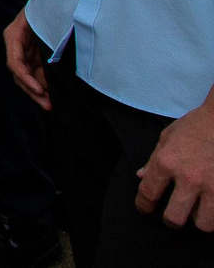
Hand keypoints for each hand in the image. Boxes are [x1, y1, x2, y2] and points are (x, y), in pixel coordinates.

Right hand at [4, 12, 53, 108]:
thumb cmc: (51, 5)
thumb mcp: (46, 19)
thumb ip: (47, 36)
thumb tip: (54, 59)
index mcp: (14, 36)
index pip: (15, 63)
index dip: (26, 79)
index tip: (40, 90)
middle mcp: (17, 46)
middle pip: (20, 74)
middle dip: (32, 91)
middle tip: (47, 105)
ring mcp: (27, 51)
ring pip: (28, 77)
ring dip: (39, 92)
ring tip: (51, 104)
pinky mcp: (37, 56)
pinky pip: (38, 74)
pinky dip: (45, 85)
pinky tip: (54, 94)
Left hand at [139, 97, 213, 228]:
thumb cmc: (196, 125)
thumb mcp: (168, 136)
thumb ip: (154, 159)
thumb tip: (141, 177)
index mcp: (167, 163)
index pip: (148, 194)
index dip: (143, 206)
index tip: (145, 209)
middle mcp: (189, 178)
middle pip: (175, 217)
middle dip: (171, 220)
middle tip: (174, 216)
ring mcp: (213, 186)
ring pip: (204, 223)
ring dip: (199, 220)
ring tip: (199, 211)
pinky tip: (213, 204)